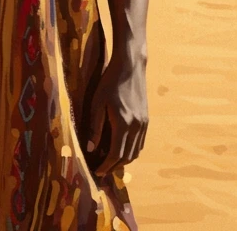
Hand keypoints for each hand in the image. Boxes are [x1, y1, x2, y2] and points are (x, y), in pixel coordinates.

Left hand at [86, 53, 148, 176]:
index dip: (106, 165)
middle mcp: (136, 126)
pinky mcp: (146, 119)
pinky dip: (132, 150)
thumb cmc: (110, 82)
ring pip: (136, 151)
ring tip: (110, 161)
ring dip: (124, 160)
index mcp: (123, 123)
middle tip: (102, 169)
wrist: (130, 66)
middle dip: (114, 166)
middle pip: (127, 157)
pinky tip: (122, 147)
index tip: (97, 171)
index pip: (115, 154)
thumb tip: (90, 149)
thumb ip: (94, 127)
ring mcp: (144, 123)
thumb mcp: (97, 102)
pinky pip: (140, 142)